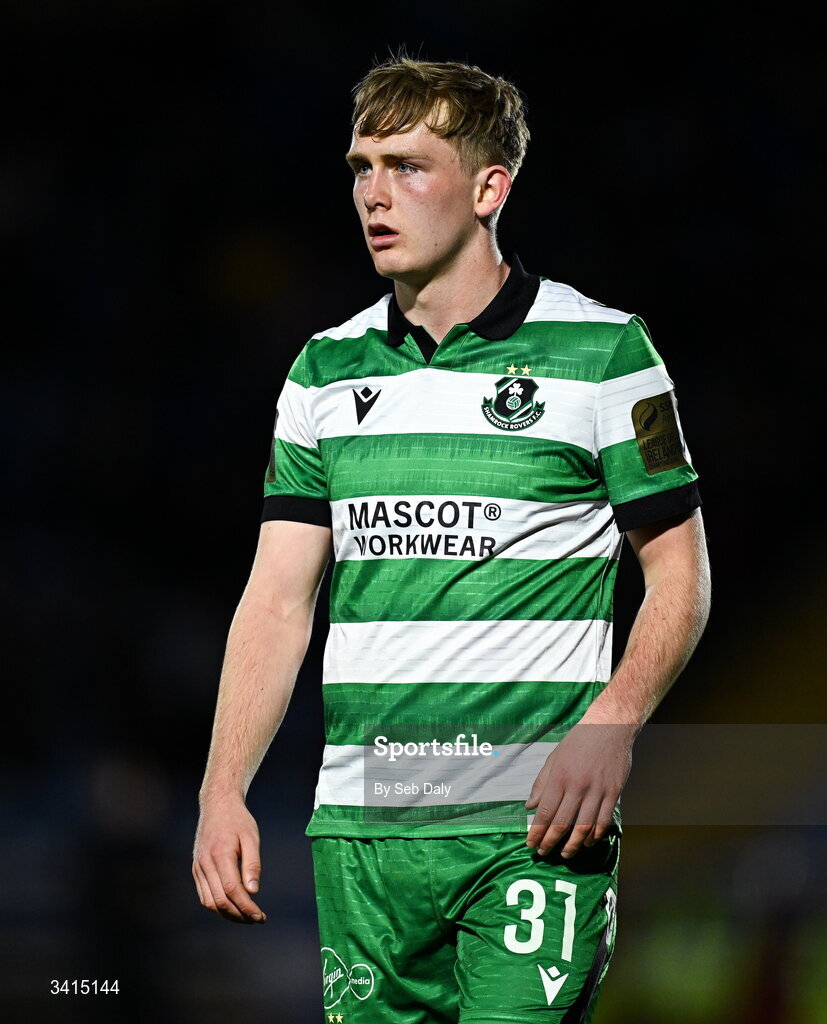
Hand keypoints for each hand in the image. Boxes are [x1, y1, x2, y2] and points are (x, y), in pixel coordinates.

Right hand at [192, 794, 266, 923]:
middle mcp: (205, 864)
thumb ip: (252, 864)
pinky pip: (204, 895)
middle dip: (240, 915)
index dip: (246, 907)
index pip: (232, 890)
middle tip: (258, 919)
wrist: (217, 805)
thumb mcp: (251, 837)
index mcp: (220, 855)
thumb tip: (253, 891)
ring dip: (228, 914)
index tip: (261, 916)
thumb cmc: (238, 820)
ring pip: (210, 902)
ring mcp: (198, 868)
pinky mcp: (196, 869)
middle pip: (220, 901)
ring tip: (247, 917)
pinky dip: (218, 906)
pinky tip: (233, 907)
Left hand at [525, 723, 633, 858]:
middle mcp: (577, 785)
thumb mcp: (554, 757)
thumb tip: (529, 807)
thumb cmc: (579, 741)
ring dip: (573, 844)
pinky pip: (604, 820)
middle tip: (543, 853)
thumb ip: (541, 783)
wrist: (610, 727)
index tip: (530, 844)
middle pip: (562, 822)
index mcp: (560, 776)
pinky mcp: (614, 792)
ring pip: (584, 826)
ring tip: (565, 854)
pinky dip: (595, 835)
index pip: (545, 811)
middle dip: (550, 842)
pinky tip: (587, 842)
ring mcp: (597, 790)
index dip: (537, 831)